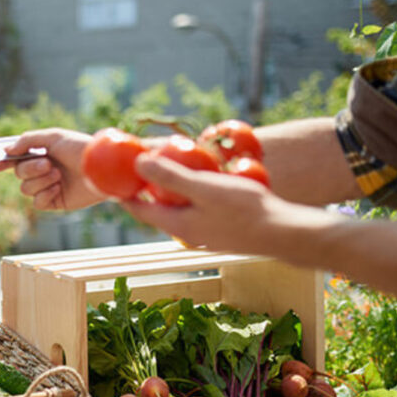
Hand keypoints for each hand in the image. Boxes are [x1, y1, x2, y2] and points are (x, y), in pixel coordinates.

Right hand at [0, 128, 103, 210]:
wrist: (102, 168)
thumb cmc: (80, 149)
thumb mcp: (54, 137)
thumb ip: (28, 141)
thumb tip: (7, 150)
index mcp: (41, 154)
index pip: (15, 159)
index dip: (1, 162)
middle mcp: (43, 170)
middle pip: (18, 174)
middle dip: (30, 169)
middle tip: (48, 164)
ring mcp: (49, 187)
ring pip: (26, 189)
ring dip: (40, 181)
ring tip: (59, 175)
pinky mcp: (56, 202)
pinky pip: (38, 203)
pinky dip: (45, 194)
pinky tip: (58, 188)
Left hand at [122, 154, 341, 253]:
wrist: (285, 233)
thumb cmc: (244, 209)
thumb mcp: (203, 187)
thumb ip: (170, 176)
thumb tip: (138, 163)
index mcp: (177, 224)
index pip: (139, 209)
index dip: (123, 194)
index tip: (110, 179)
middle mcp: (187, 233)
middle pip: (157, 210)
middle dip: (145, 192)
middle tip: (135, 171)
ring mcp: (206, 233)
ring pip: (178, 210)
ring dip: (169, 193)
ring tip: (165, 171)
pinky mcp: (223, 230)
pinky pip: (197, 210)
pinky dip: (191, 196)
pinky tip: (200, 182)